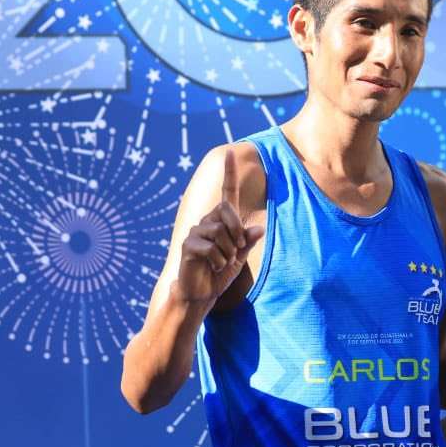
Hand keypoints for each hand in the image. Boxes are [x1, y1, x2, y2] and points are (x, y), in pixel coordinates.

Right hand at [176, 147, 263, 304]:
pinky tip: (214, 267)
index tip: (230, 152)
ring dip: (228, 251)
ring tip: (223, 262)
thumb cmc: (219, 274)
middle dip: (237, 232)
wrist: (199, 294)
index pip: (226, 193)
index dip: (229, 173)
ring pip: (220, 232)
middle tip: (236, 251)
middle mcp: (206, 222)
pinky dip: (219, 260)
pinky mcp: (188, 245)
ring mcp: (195, 232)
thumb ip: (247, 243)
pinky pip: (210, 247)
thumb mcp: (239, 258)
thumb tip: (257, 229)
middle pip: (226, 211)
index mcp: (220, 222)